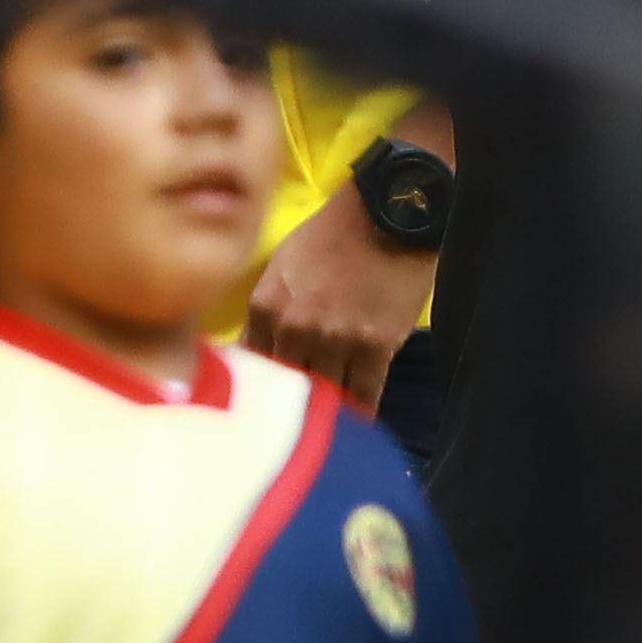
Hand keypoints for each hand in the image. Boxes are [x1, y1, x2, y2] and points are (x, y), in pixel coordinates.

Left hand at [239, 175, 444, 408]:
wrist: (389, 210)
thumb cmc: (335, 232)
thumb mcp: (283, 264)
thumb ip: (268, 312)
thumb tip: (259, 354)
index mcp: (265, 307)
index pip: (253, 366)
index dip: (260, 389)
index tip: (264, 407)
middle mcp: (294, 329)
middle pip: (286, 387)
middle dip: (290, 407)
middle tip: (293, 428)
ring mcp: (335, 340)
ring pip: (324, 396)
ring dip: (327, 413)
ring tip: (327, 432)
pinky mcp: (375, 348)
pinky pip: (364, 396)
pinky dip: (360, 413)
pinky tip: (357, 426)